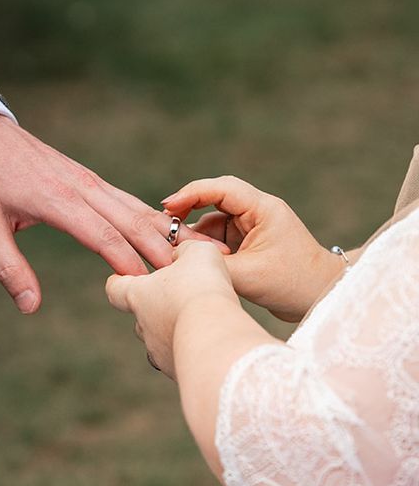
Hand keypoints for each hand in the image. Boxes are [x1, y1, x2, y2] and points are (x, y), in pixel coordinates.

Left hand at [0, 114, 225, 312]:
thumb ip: (9, 267)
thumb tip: (30, 307)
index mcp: (57, 200)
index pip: (103, 235)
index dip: (129, 262)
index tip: (151, 288)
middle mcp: (81, 187)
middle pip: (132, 220)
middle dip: (162, 249)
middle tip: (192, 275)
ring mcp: (88, 180)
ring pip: (136, 207)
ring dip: (166, 231)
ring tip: (197, 253)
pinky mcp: (88, 178)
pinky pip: (127, 199)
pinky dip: (152, 217)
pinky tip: (168, 232)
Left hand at [105, 241, 236, 378]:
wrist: (215, 341)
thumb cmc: (202, 290)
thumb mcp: (198, 254)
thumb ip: (186, 250)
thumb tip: (183, 254)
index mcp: (139, 295)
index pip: (115, 288)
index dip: (119, 281)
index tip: (126, 276)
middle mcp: (143, 326)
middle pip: (141, 317)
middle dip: (157, 309)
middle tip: (181, 298)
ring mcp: (159, 352)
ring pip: (162, 340)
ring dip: (178, 331)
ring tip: (203, 322)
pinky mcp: (178, 372)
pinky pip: (182, 360)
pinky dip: (194, 351)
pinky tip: (214, 343)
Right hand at [162, 176, 343, 321]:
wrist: (321, 297)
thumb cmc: (293, 283)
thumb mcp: (247, 276)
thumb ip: (210, 264)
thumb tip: (175, 259)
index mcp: (263, 208)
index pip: (220, 189)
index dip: (190, 194)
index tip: (167, 206)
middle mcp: (256, 211)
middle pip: (212, 200)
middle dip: (187, 213)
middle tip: (164, 229)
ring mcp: (250, 226)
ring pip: (211, 222)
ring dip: (195, 237)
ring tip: (179, 257)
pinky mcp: (246, 241)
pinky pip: (216, 238)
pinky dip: (204, 248)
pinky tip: (192, 263)